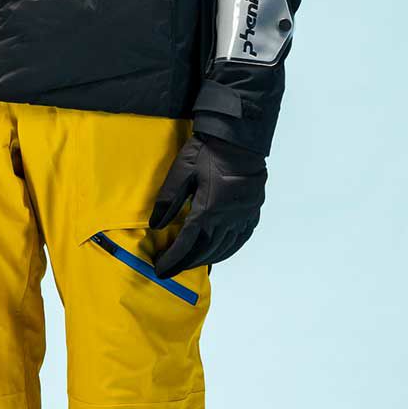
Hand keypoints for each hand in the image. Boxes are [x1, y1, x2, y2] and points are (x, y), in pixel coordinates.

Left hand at [148, 133, 268, 279]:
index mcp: (208, 209)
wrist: (239, 138)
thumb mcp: (181, 172)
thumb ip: (168, 201)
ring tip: (189, 263)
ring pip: (223, 248)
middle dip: (185, 262)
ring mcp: (243, 216)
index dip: (173, 259)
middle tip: (170, 269)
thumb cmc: (207, 152)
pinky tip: (218, 253)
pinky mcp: (252, 212)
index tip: (160, 270)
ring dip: (204, 259)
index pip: (187, 243)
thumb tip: (156, 226)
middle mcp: (228, 218)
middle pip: (205, 250)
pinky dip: (227, 251)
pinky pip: (240, 239)